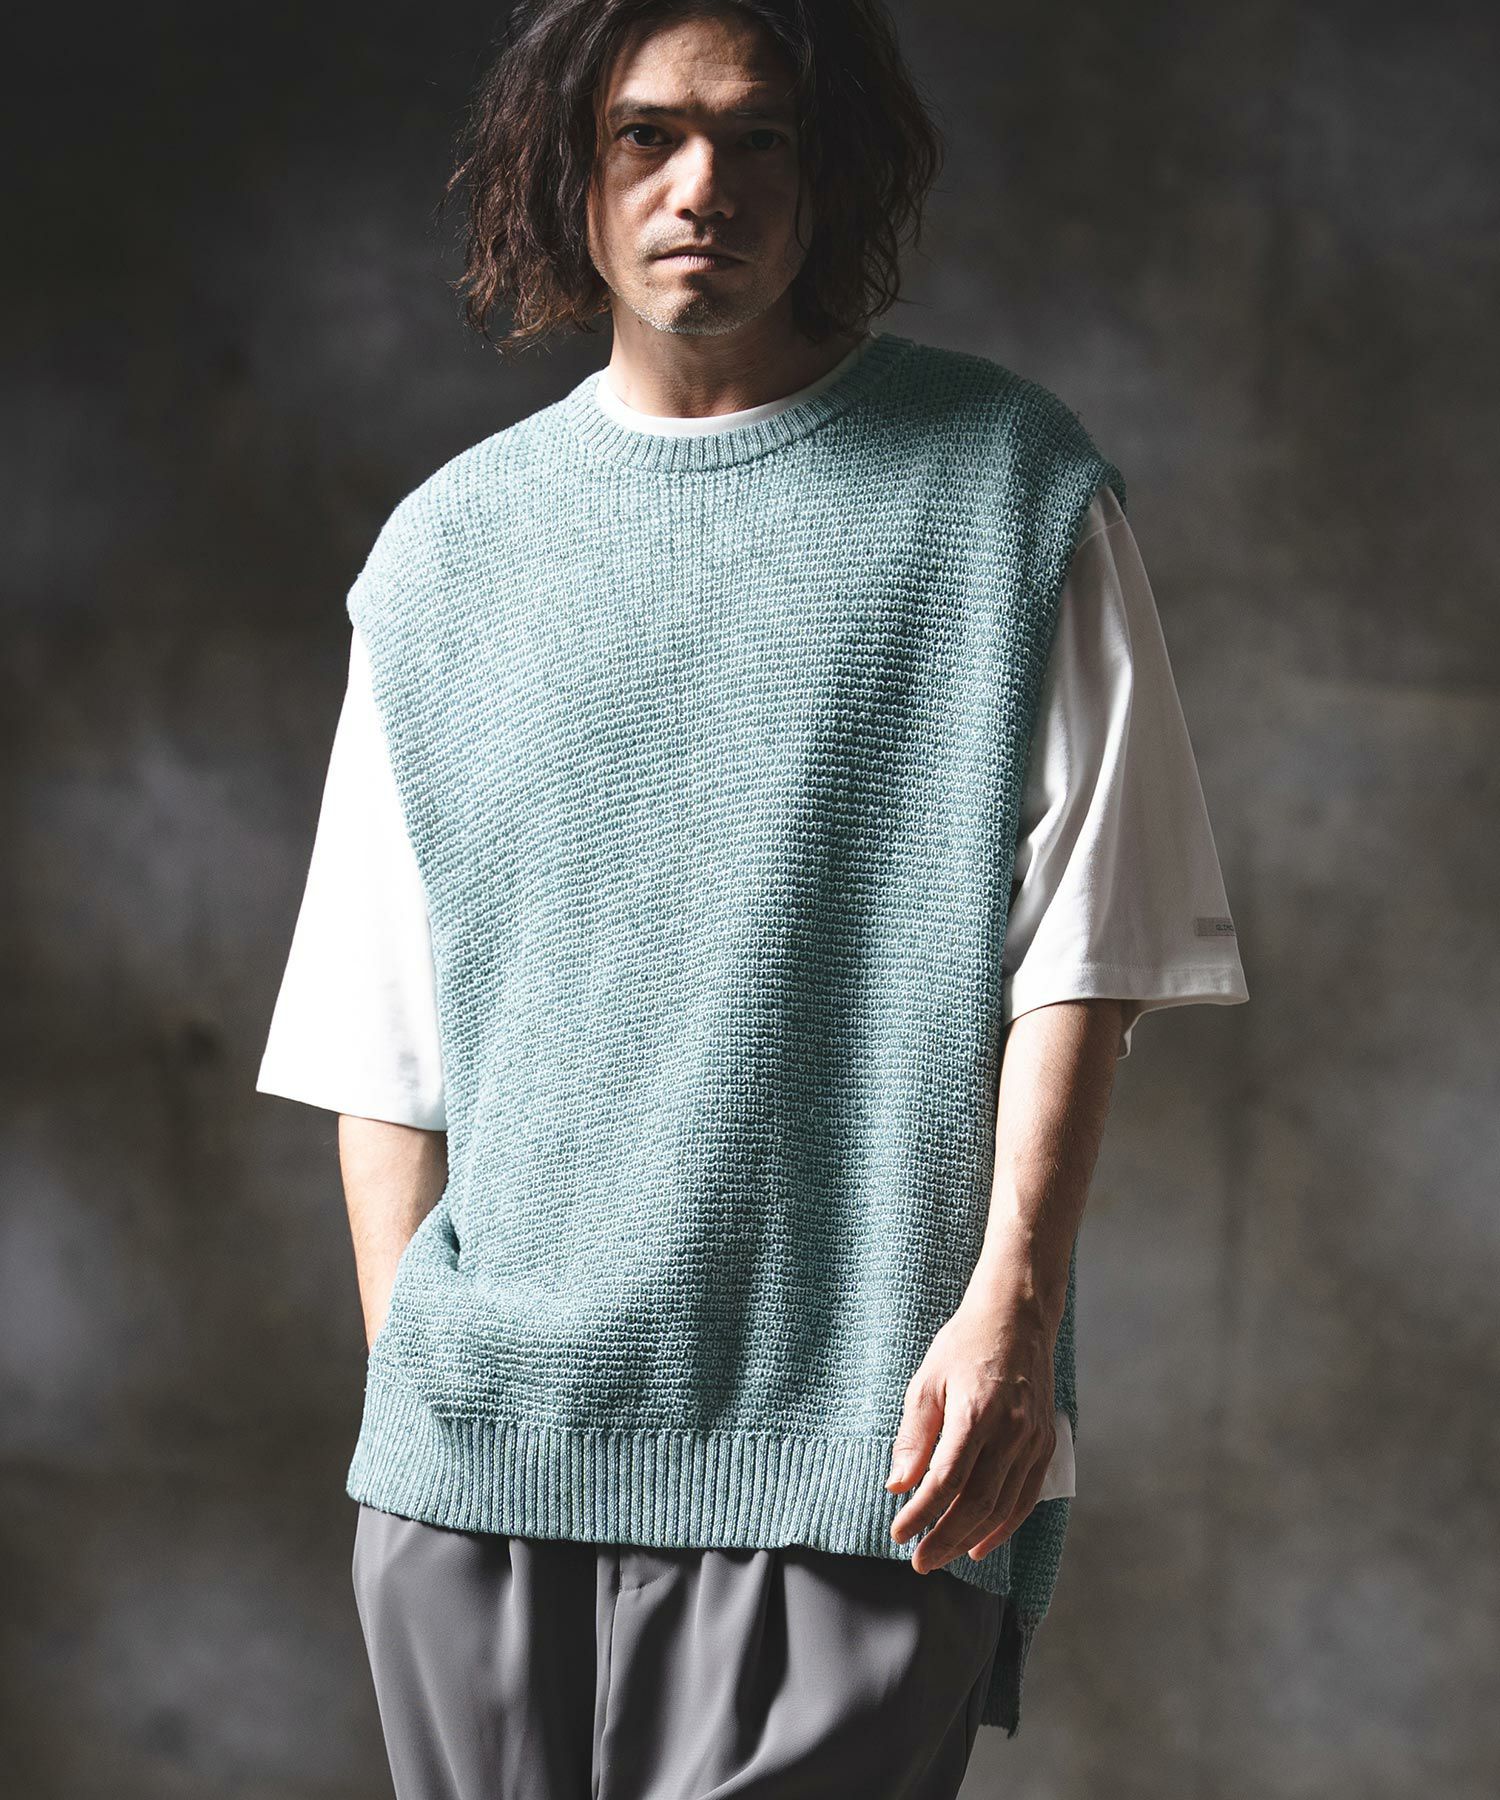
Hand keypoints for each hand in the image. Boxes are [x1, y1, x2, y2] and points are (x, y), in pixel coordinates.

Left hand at [884, 1282, 1057, 1572]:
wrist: (1017, 1317)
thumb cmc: (964, 1345)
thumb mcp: (926, 1381)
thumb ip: (913, 1437)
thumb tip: (898, 1486)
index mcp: (977, 1412)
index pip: (946, 1480)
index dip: (921, 1513)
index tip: (899, 1533)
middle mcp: (1012, 1430)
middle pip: (977, 1502)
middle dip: (945, 1537)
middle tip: (919, 1561)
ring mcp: (1034, 1439)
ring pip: (1003, 1506)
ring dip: (971, 1537)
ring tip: (943, 1556)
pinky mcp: (1046, 1443)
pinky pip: (1026, 1496)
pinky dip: (1004, 1525)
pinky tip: (980, 1542)